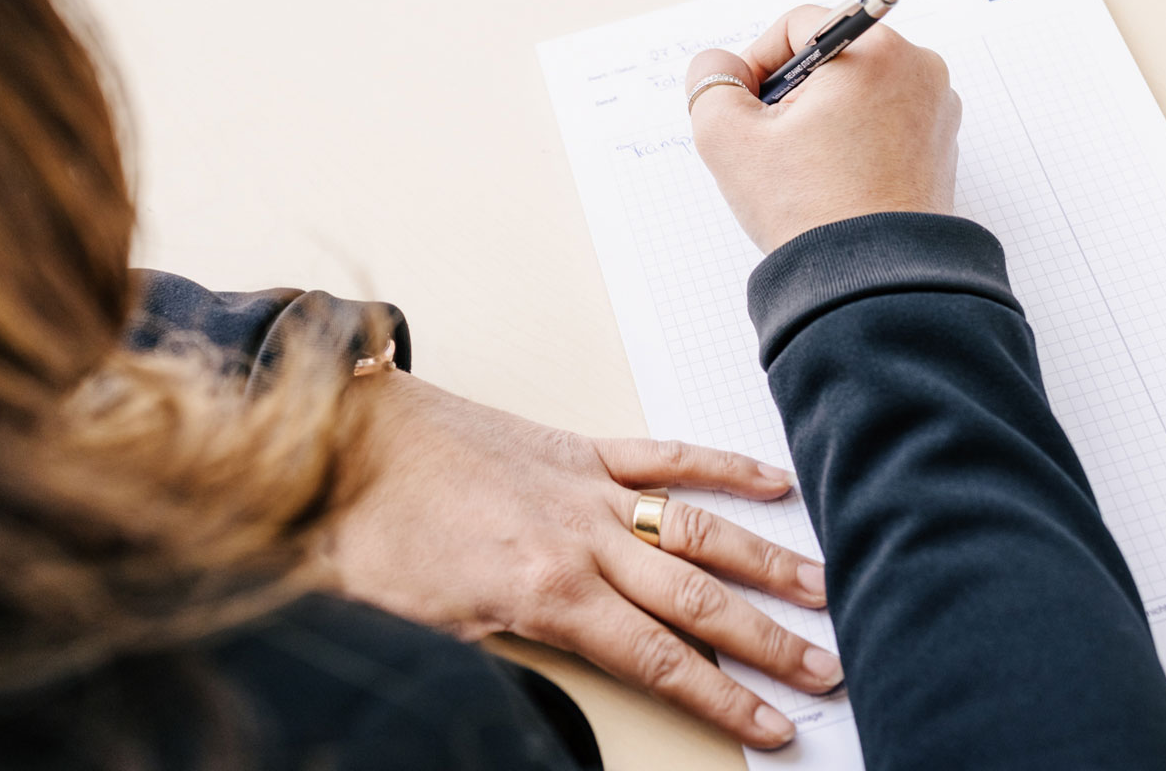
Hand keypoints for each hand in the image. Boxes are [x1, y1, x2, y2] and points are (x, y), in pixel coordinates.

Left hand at [326, 371, 837, 748]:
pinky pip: (665, 456)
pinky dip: (723, 466)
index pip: (660, 659)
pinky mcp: (576, 449)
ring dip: (768, 562)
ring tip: (824, 589)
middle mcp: (584, 538)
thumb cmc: (367, 532)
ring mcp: (587, 488)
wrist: (338, 437)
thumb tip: (532, 713)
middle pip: (699, 601)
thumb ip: (497, 664)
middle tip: (826, 671)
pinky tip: (772, 481)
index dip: (723, 700)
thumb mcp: (424, 631)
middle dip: (770, 644)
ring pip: (700, 529)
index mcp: (549, 590)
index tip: (772, 727)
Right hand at [685, 7, 960, 252]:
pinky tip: (835, 185)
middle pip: (831, 59)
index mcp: (875, 50)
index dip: (757, 65)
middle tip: (774, 147)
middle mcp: (918, 69)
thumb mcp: (729, 139)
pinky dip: (854, 144)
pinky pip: (884, 125)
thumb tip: (719, 67)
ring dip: (822, 120)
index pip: (797, 26)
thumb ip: (710, 84)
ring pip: (857, 93)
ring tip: (806, 172)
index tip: (747, 111)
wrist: (873, 283)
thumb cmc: (811, 210)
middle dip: (792, 96)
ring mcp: (936, 110)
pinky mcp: (940, 148)